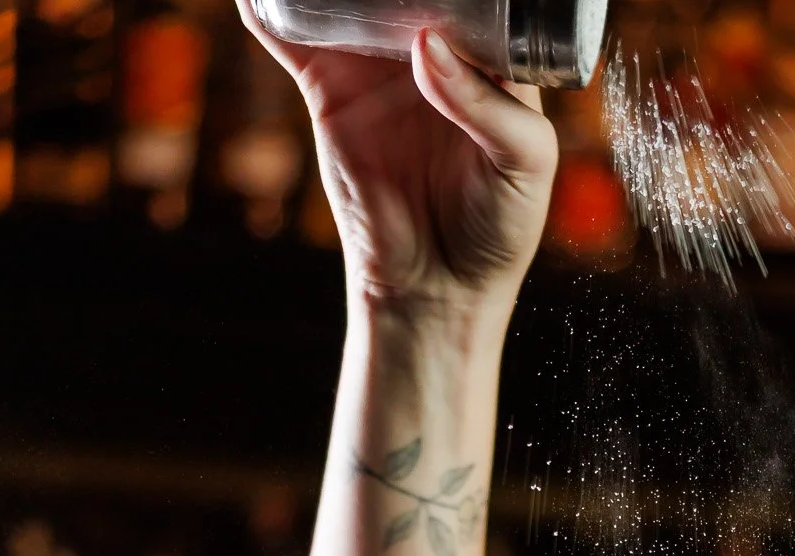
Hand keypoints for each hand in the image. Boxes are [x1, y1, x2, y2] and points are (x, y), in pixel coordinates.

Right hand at [236, 4, 556, 320]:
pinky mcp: (330, 91)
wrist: (435, 290)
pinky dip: (271, 12)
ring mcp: (376, 66)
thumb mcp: (523, 167)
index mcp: (491, 57)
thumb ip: (488, 105)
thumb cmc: (498, 230)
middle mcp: (432, 49)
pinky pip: (296, 41)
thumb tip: (426, 43)